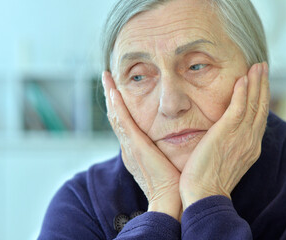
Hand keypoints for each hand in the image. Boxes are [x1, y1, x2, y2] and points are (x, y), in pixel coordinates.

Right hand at [102, 72, 181, 219]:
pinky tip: (115, 91)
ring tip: (107, 78)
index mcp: (136, 151)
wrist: (172, 202)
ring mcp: (130, 148)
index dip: (120, 105)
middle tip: (107, 78)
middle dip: (111, 96)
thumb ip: (167, 148)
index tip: (118, 90)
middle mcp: (128, 148)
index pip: (125, 122)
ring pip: (116, 116)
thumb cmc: (175, 185)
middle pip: (116, 116)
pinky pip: (123, 122)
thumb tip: (177, 139)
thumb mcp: (168, 162)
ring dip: (111, 96)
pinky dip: (117, 106)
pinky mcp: (135, 148)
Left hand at [180, 62, 269, 209]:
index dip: (260, 100)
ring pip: (253, 104)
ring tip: (258, 66)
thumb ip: (228, 147)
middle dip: (263, 86)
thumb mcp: (225, 163)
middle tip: (263, 68)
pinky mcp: (227, 132)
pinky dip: (243, 92)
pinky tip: (243, 78)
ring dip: (256, 83)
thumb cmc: (208, 182)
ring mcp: (241, 136)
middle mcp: (250, 141)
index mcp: (250, 148)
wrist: (204, 195)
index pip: (258, 119)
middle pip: (260, 108)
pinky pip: (239, 107)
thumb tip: (223, 139)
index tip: (258, 86)